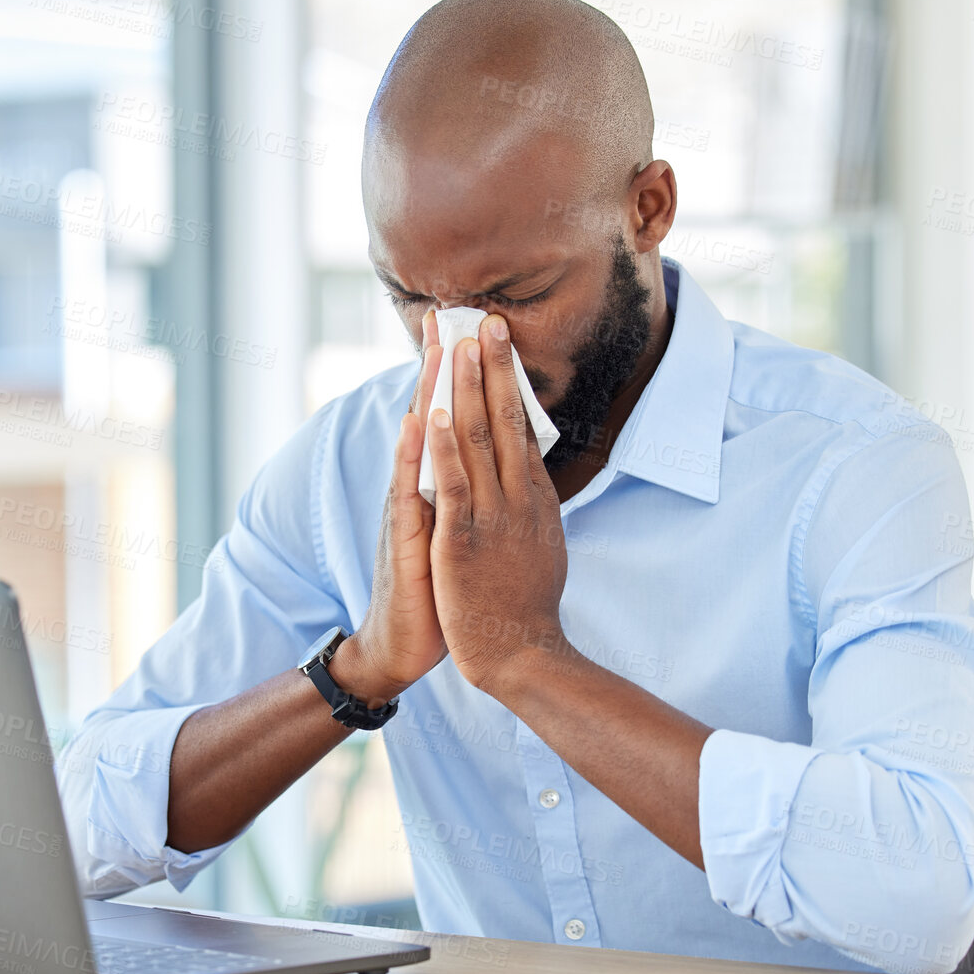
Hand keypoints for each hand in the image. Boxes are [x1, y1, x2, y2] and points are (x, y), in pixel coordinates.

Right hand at [348, 312, 450, 701]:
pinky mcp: (404, 539)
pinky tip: (418, 423)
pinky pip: (409, 490)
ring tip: (438, 350)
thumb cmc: (439, 591)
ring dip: (430, 394)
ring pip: (421, 444)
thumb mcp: (460, 533)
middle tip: (450, 314)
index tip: (474, 330)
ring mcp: (408, 509)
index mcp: (441, 486)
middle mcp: (420, 488)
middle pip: (434, 415)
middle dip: (442, 365)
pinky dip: (414, 455)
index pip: (454, 419)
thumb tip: (499, 466)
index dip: (462, 376)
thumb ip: (471, 496)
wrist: (404, 646)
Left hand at [423, 314, 570, 692]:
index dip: (508, 380)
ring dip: (466, 389)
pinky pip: (453, 484)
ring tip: (458, 345)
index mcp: (534, 496)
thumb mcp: (540, 543)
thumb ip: (532, 505)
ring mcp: (491, 516)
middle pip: (504, 419)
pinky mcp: (463, 539)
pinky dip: (441, 447)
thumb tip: (533, 476)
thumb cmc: (526, 605)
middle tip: (484, 319)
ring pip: (477, 440)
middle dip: (493, 366)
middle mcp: (517, 497)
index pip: (520, 425)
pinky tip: (432, 413)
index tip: (499, 341)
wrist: (520, 654)